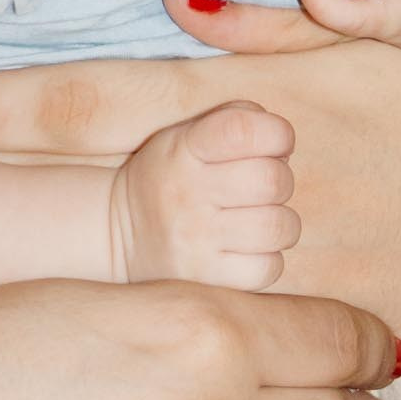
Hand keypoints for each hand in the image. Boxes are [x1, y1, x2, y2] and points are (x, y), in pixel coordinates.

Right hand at [109, 101, 298, 287]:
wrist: (117, 234)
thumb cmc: (172, 178)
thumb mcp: (185, 137)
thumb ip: (235, 121)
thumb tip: (284, 142)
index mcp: (183, 150)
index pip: (243, 129)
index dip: (276, 133)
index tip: (276, 143)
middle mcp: (186, 193)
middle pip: (272, 180)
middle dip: (282, 181)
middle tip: (263, 189)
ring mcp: (195, 240)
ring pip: (278, 227)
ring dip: (281, 223)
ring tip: (259, 220)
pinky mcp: (205, 278)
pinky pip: (269, 268)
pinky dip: (269, 259)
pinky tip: (249, 250)